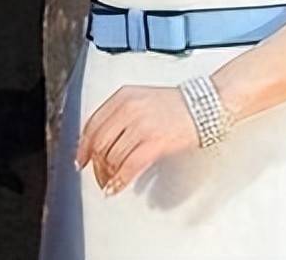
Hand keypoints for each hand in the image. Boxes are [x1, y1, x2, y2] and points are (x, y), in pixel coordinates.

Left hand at [75, 85, 200, 195]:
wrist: (204, 105)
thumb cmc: (175, 104)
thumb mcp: (140, 99)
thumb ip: (119, 114)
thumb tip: (101, 140)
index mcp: (122, 96)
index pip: (92, 124)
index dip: (83, 146)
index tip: (81, 159)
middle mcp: (128, 109)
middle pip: (99, 143)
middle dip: (94, 165)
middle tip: (97, 176)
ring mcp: (141, 125)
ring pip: (112, 156)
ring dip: (107, 175)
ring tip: (109, 183)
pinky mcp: (154, 142)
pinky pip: (128, 166)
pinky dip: (119, 181)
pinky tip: (116, 187)